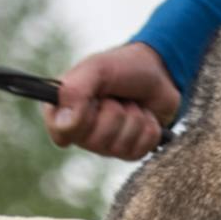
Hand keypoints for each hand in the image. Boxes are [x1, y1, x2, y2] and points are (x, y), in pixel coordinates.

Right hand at [46, 42, 180, 160]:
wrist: (159, 73)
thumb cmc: (122, 68)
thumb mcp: (97, 69)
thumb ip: (75, 91)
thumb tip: (63, 124)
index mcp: (63, 111)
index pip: (61, 133)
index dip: (81, 118)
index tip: (93, 100)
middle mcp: (80, 132)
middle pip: (96, 141)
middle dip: (114, 113)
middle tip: (116, 98)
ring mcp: (105, 145)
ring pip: (120, 146)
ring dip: (134, 118)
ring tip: (131, 103)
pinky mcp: (129, 152)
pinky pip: (140, 150)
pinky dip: (148, 128)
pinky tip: (145, 115)